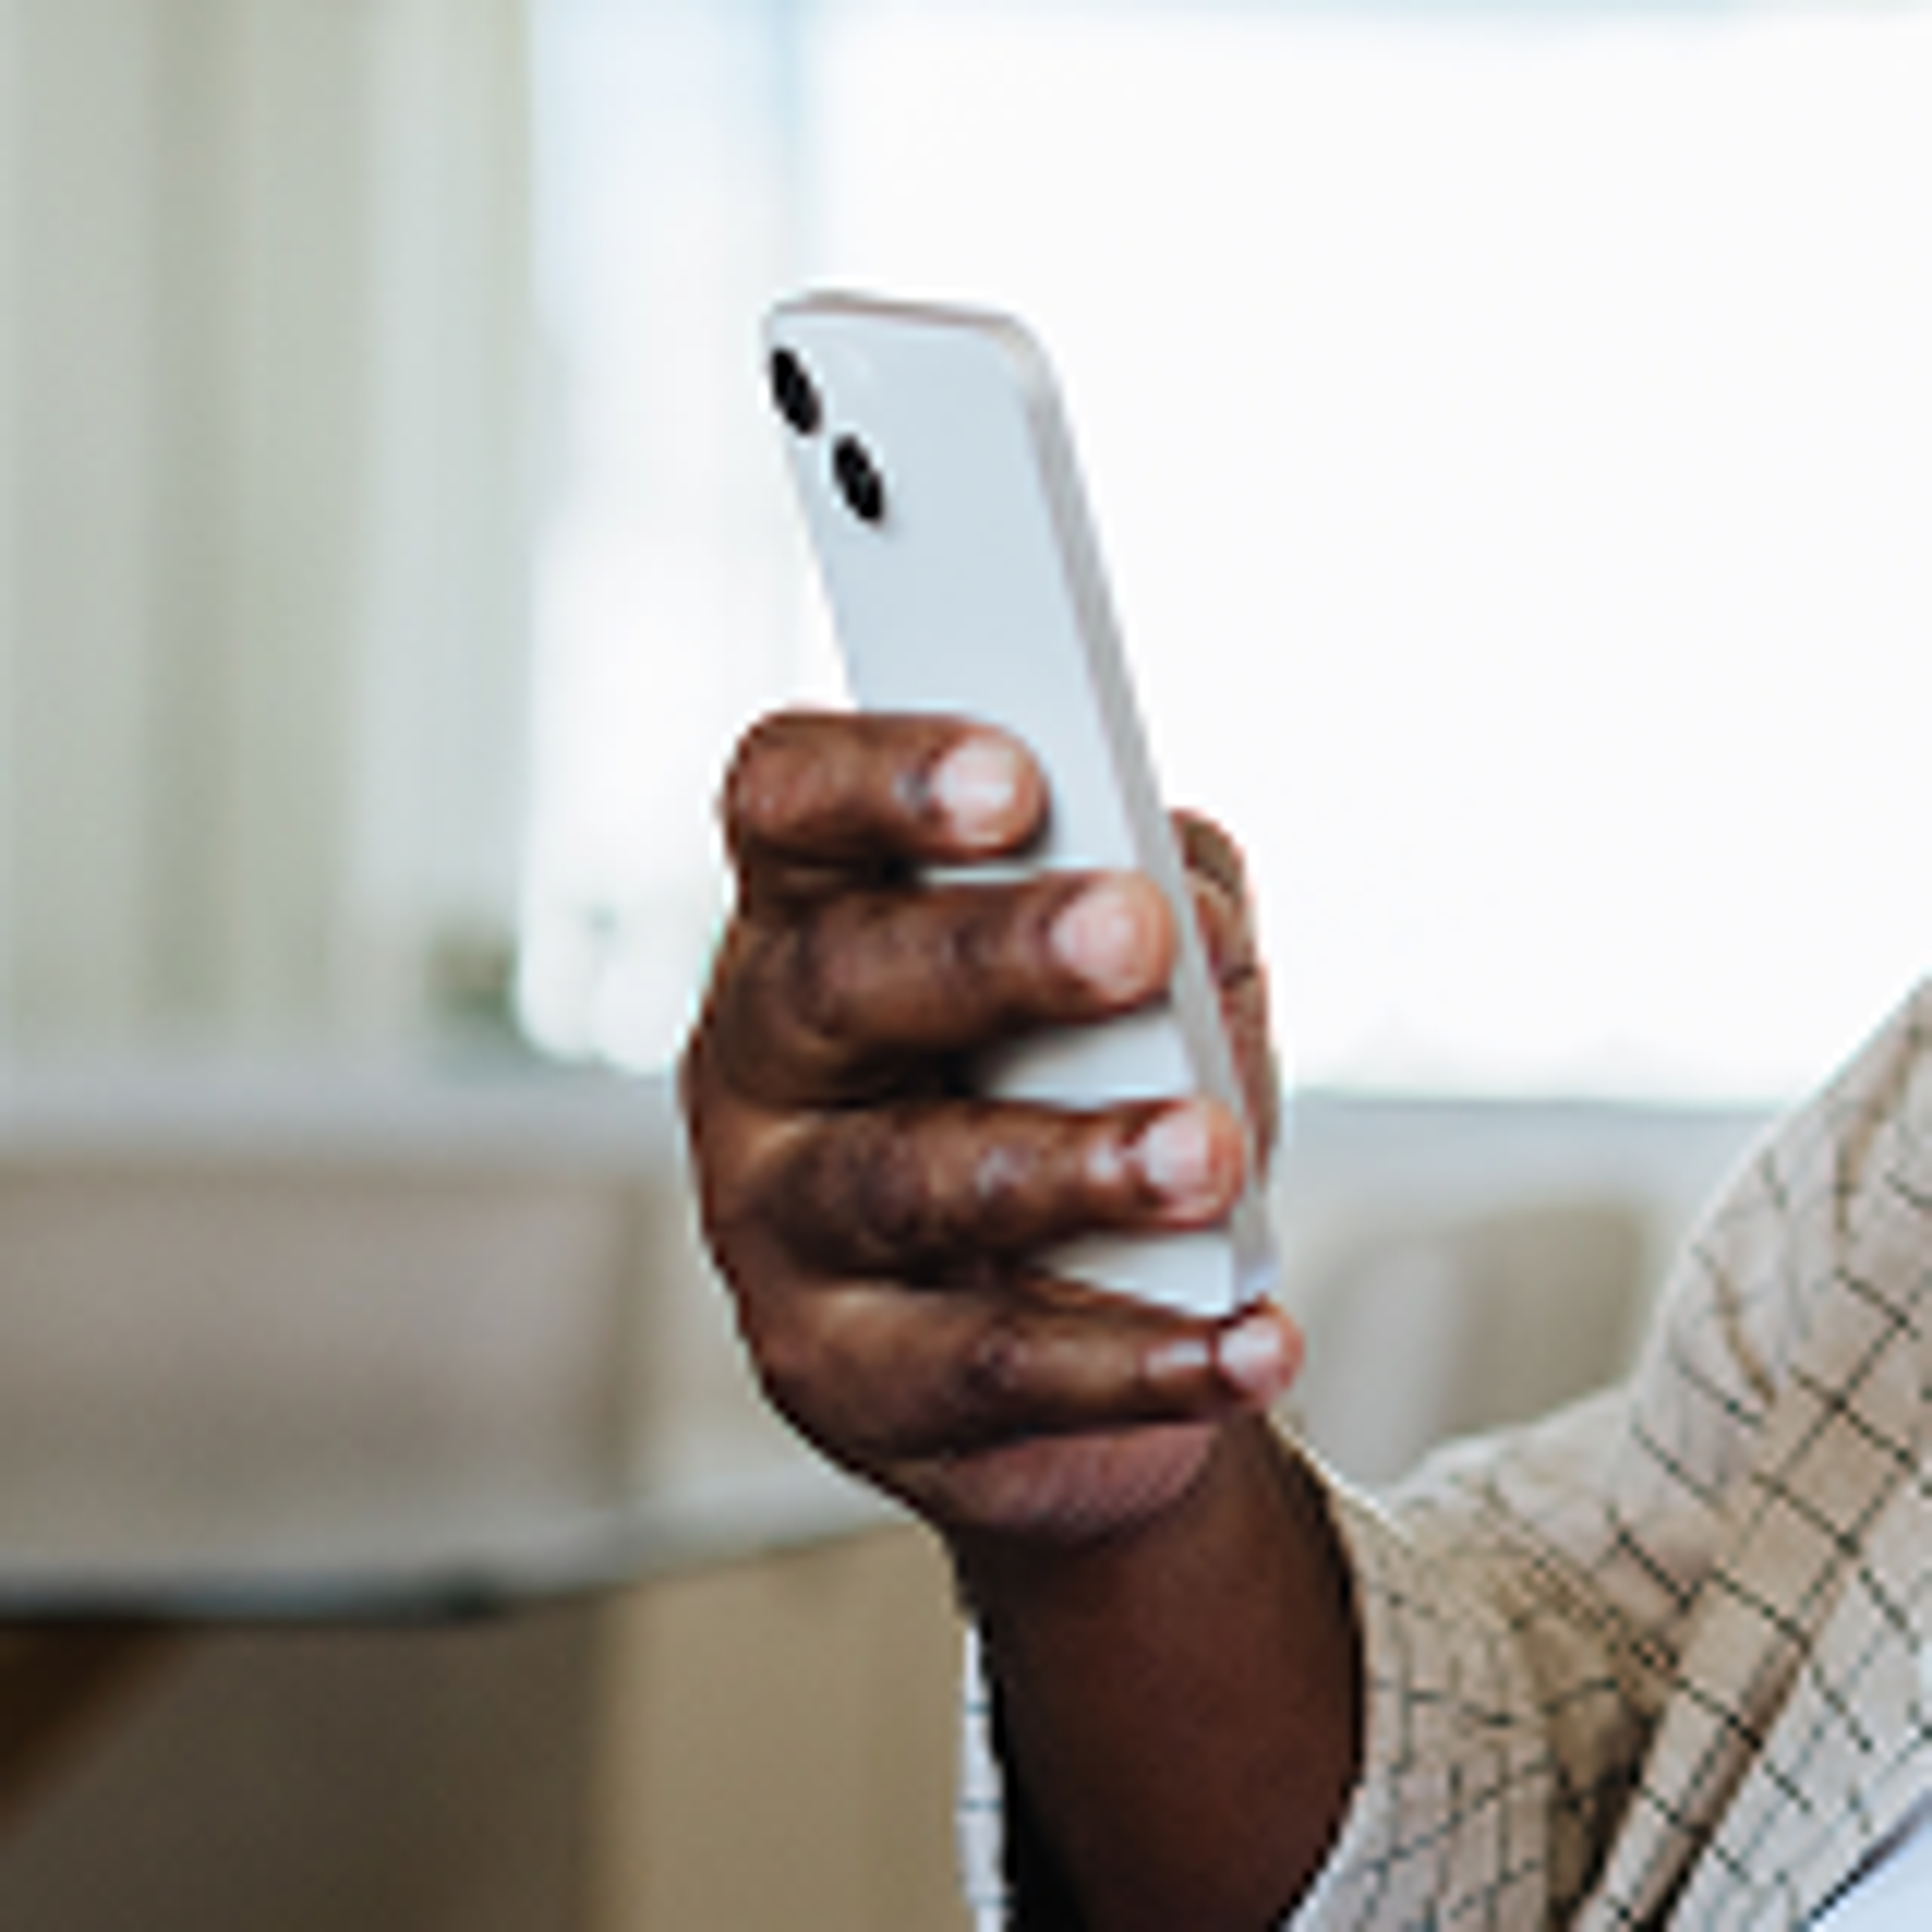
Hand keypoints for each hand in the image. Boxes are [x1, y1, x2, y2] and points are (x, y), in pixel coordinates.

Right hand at [680, 709, 1301, 1547]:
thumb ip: (1165, 907)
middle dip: (991, 953)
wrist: (1072, 1329)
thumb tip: (1191, 910)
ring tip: (1203, 1155)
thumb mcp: (1129, 985)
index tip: (1016, 776)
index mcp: (815, 919)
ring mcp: (780, 1225)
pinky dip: (1135, 1360)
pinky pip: (988, 1366)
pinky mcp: (837, 1374)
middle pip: (838, 981)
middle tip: (1133, 938)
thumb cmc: (1085, 1102)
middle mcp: (765, 1063)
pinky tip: (1245, 1344)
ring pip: (905, 1182)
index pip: (789, 803)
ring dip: (1069, 1165)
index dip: (880, 778)